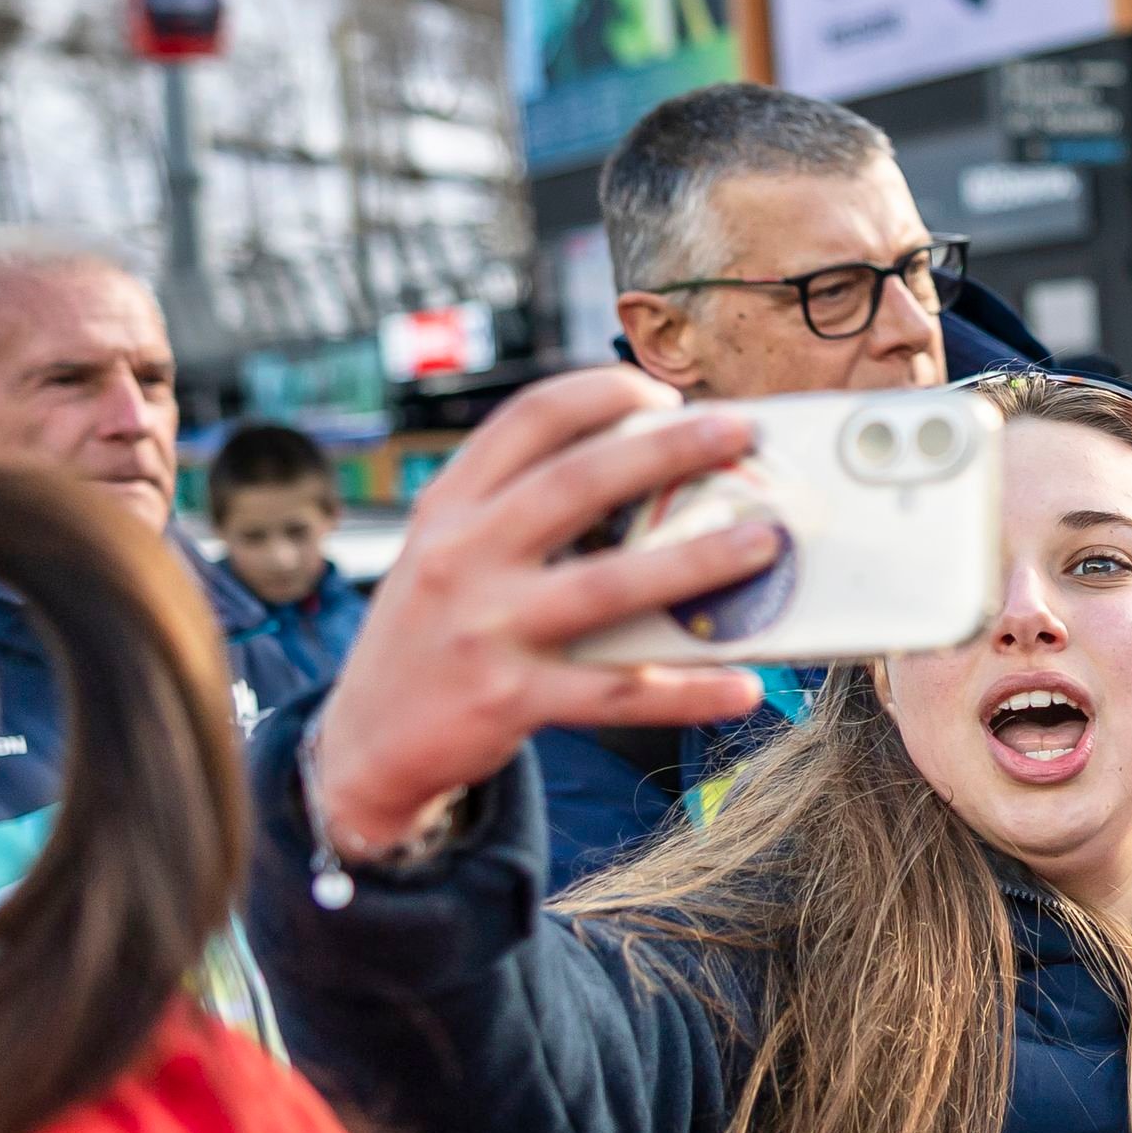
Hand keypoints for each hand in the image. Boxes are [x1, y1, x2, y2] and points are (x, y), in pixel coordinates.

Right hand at [311, 368, 775, 855]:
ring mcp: (484, 628)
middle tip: (739, 432)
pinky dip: (686, 690)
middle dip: (666, 450)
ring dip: (697, 561)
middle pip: (578, 484)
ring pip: (609, 585)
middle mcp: (461, 556)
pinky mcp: (509, 699)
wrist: (365, 742)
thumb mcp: (449, 552)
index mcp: (449, 506)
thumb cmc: (437, 629)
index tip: (663, 390)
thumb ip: (519, 509)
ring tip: (766, 544)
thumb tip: (650, 470)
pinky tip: (743, 684)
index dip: (600, 393)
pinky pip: (617, 692)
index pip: (526, 420)